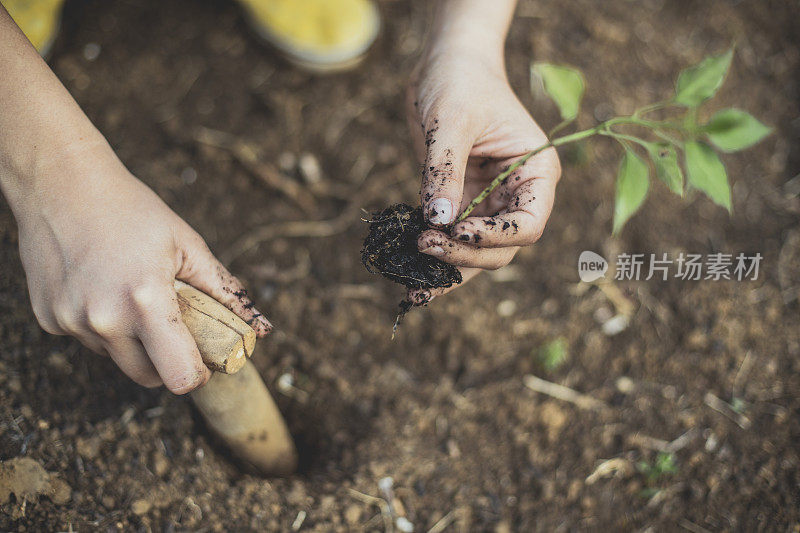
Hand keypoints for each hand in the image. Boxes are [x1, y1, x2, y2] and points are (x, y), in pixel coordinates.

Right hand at [16, 146, 270, 392]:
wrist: (60, 183)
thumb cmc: (132, 210)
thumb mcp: (188, 245)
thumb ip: (225, 291)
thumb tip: (263, 329)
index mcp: (145, 302)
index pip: (180, 377)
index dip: (198, 375)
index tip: (204, 361)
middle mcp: (104, 320)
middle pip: (149, 377)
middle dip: (168, 361)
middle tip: (175, 327)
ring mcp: (71, 322)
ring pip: (117, 359)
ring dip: (134, 343)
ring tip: (135, 296)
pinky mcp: (48, 319)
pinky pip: (88, 340)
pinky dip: (103, 327)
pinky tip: (102, 288)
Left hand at [406, 47, 560, 302]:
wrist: (445, 65)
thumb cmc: (460, 81)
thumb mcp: (451, 121)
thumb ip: (445, 172)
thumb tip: (438, 222)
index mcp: (536, 173)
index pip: (528, 224)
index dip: (495, 236)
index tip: (455, 230)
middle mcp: (517, 194)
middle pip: (501, 247)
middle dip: (464, 254)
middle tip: (423, 245)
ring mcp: (488, 203)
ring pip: (476, 253)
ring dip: (448, 269)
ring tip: (414, 287)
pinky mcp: (459, 204)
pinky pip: (451, 240)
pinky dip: (434, 259)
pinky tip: (412, 278)